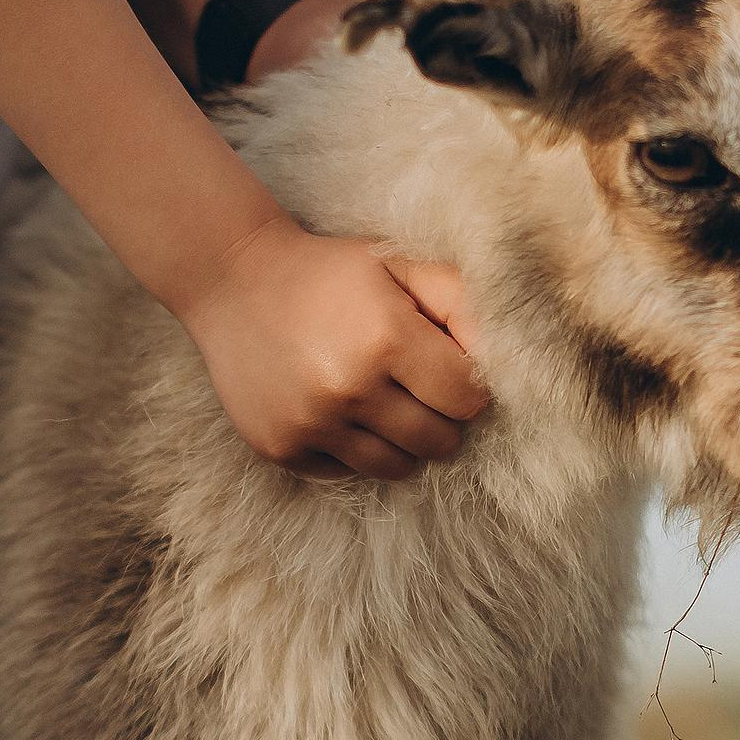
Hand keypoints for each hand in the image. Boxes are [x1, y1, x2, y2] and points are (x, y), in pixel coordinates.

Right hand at [179, 215, 488, 479]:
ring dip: (402, 440)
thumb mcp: (399, 266)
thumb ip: (462, 301)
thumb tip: (509, 355)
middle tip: (416, 387)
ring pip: (398, 467)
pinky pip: (347, 473)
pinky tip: (337, 410)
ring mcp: (312, 424)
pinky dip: (353, 450)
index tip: (447, 369)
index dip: (467, 386)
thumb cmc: (330, 274)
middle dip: (440, 417)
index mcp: (388, 338)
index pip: (469, 400)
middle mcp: (350, 387)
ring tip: (381, 402)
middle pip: (440, 442)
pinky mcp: (282, 448)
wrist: (231, 280)